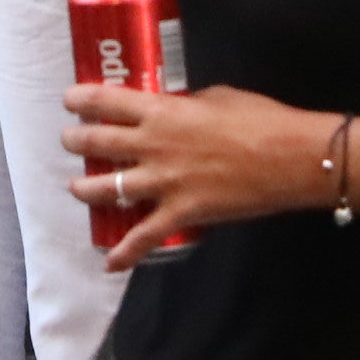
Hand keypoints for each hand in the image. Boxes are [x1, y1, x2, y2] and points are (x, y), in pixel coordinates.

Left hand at [63, 78, 334, 267]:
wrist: (290, 158)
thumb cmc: (259, 119)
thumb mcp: (215, 97)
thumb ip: (185, 104)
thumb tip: (174, 110)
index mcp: (161, 111)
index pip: (106, 102)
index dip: (80, 101)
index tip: (69, 101)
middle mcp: (153, 145)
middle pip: (98, 143)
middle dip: (76, 141)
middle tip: (69, 141)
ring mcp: (164, 182)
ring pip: (108, 188)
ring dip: (85, 189)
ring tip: (76, 187)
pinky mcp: (181, 213)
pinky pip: (144, 237)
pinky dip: (124, 253)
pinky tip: (109, 263)